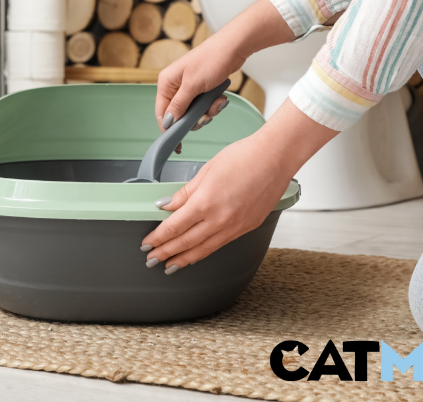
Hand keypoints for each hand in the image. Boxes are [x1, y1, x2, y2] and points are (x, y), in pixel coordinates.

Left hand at [141, 99, 337, 272]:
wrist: (276, 158)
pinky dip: (205, 252)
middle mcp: (220, 219)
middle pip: (186, 242)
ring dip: (184, 259)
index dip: (158, 238)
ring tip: (170, 265)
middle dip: (166, 253)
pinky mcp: (248, 227)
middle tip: (152, 260)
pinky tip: (197, 254)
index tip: (147, 244)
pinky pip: (221, 244)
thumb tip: (166, 205)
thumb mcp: (206, 170)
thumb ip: (185, 192)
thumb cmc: (244, 157)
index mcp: (205, 202)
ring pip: (204, 249)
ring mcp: (235, 226)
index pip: (174, 227)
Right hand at [155, 0, 294, 132]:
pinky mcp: (202, 87)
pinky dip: (213, 105)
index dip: (169, 128)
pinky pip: (205, 105)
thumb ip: (178, 106)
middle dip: (195, 118)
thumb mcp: (192, 86)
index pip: (162, 113)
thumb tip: (167, 122)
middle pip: (179, 115)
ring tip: (217, 102)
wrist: (233, 47)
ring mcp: (189, 86)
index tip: (177, 143)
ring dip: (207, 111)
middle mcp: (175, 85)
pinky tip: (221, 98)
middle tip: (206, 116)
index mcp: (167, 82)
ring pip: (194, 112)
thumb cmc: (211, 60)